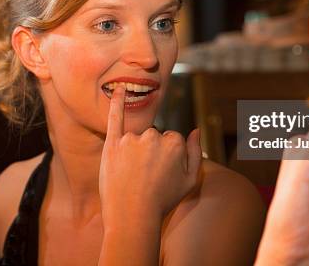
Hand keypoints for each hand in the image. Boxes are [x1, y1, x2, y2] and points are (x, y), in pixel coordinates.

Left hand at [99, 85, 202, 228]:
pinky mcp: (112, 144)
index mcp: (174, 142)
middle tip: (145, 177)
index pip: (171, 141)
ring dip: (134, 152)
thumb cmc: (163, 201)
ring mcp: (131, 139)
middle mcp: (153, 135)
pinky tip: (117, 89)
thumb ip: (195, 152)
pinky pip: (114, 117)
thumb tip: (196, 129)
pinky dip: (116, 102)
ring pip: (136, 138)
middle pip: (154, 137)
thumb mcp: (190, 180)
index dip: (167, 160)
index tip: (162, 175)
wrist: (132, 218)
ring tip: (132, 177)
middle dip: (150, 154)